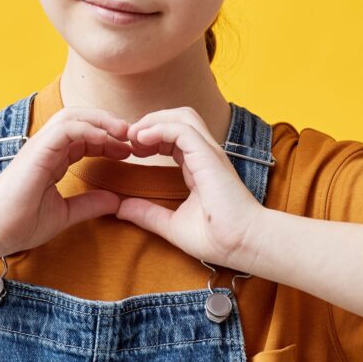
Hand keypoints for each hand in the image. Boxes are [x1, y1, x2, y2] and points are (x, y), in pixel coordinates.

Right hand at [0, 108, 131, 257]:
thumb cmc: (20, 223)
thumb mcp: (64, 213)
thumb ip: (89, 204)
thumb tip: (116, 201)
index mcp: (53, 159)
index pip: (85, 137)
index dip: (108, 140)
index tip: (129, 152)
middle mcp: (47, 147)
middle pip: (81, 119)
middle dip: (109, 124)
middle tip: (132, 137)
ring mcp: (41, 146)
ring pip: (73, 116)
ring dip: (101, 120)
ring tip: (123, 132)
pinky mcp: (37, 150)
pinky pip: (65, 129)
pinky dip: (87, 129)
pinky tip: (105, 139)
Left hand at [115, 107, 265, 272]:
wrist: (243, 245)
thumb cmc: (217, 237)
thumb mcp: (172, 225)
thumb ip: (147, 214)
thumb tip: (120, 209)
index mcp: (199, 165)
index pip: (174, 135)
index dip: (150, 136)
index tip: (131, 151)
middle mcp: (205, 154)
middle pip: (178, 117)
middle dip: (150, 122)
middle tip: (128, 140)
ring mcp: (209, 153)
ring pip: (182, 116)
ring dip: (154, 121)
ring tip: (134, 137)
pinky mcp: (209, 157)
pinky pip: (183, 130)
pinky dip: (160, 129)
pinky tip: (142, 140)